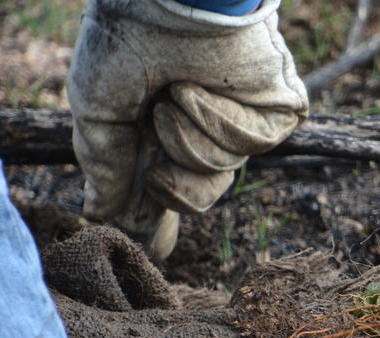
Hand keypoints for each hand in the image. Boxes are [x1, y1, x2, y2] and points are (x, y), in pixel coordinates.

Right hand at [68, 0, 307, 259]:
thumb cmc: (128, 42)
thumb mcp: (100, 112)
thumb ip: (105, 166)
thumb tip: (100, 214)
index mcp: (160, 128)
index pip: (164, 187)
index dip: (158, 219)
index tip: (158, 251)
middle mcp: (204, 128)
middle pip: (194, 197)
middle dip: (169, 180)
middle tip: (155, 133)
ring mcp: (243, 121)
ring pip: (217, 175)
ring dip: (185, 137)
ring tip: (177, 93)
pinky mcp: (279, 112)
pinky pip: (249, 146)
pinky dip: (217, 119)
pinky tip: (202, 88)